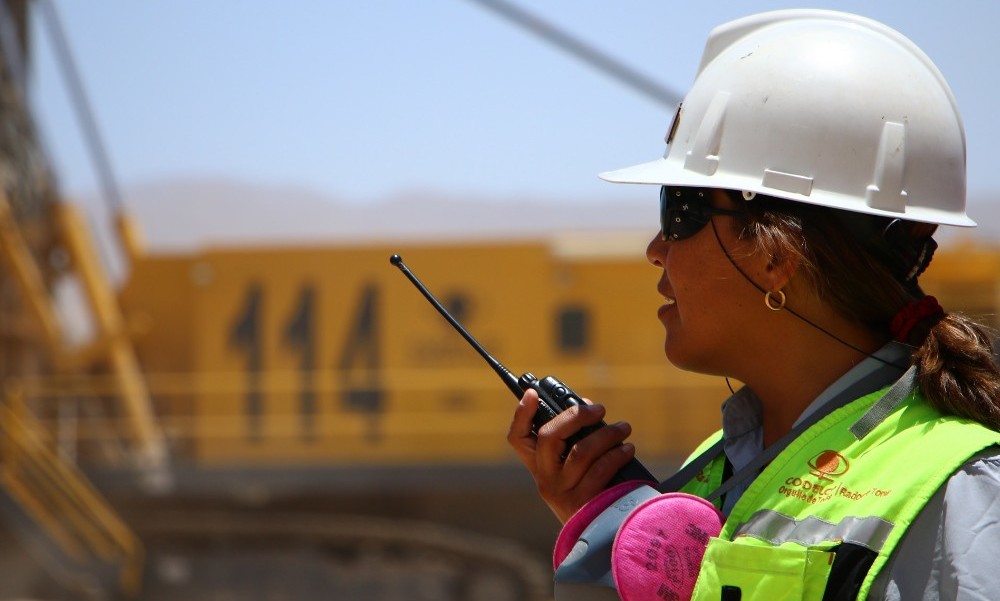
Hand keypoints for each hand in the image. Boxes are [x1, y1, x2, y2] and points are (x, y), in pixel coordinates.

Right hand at [507, 388, 637, 522]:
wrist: (600, 536)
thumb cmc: (590, 492)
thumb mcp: (573, 470)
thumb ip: (574, 441)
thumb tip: (586, 409)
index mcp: (538, 467)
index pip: (517, 439)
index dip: (521, 414)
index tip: (532, 393)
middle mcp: (545, 479)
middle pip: (549, 436)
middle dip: (576, 416)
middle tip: (598, 409)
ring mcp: (562, 492)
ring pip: (581, 451)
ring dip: (607, 434)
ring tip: (623, 428)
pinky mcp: (584, 502)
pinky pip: (601, 470)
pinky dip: (617, 454)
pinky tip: (627, 450)